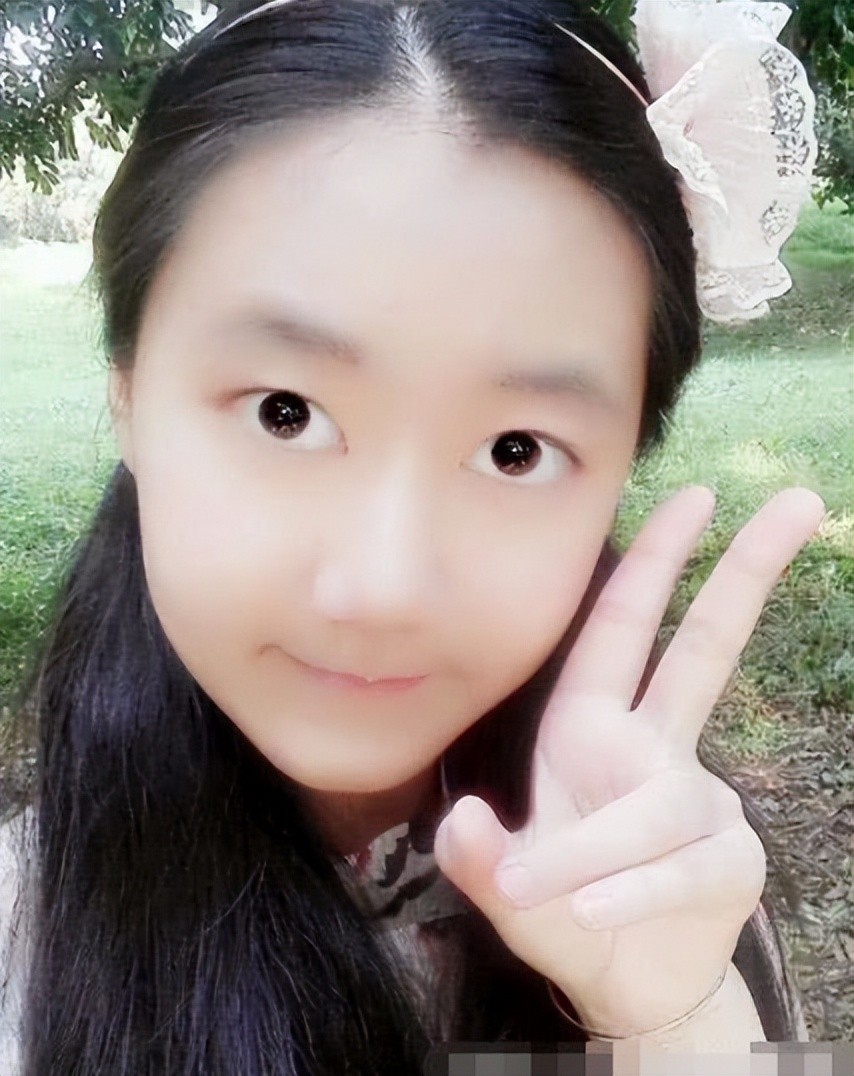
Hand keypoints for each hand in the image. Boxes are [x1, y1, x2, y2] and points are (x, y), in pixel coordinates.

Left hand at [433, 485, 824, 1036]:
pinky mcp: (729, 861)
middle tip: (798, 499)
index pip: (620, 629)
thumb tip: (464, 821)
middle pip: (703, 650)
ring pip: (654, 806)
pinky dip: (628, 891)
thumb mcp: (504, 882)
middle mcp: (652, 750)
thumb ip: (474, 859)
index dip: (653, 563)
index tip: (693, 496)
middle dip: (746, 573)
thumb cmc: (558, 909)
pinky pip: (677, 867)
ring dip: (591, 850)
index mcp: (590, 729)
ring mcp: (697, 802)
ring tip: (540, 893)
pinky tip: (592, 913)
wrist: (621, 981)